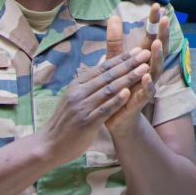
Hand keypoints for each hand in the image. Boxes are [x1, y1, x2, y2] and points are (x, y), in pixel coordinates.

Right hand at [39, 49, 147, 164]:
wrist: (49, 144)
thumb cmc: (65, 121)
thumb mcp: (73, 98)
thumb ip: (88, 85)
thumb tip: (103, 67)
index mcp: (76, 85)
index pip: (103, 68)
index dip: (121, 58)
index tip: (137, 50)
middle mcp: (78, 93)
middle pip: (108, 75)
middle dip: (129, 63)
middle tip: (146, 53)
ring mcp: (82, 107)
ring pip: (109, 89)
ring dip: (128, 77)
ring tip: (144, 68)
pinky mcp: (86, 122)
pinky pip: (104, 108)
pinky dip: (117, 100)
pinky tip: (129, 92)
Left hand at [104, 6, 167, 137]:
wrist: (116, 116)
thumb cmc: (119, 86)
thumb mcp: (115, 61)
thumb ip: (115, 41)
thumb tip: (113, 16)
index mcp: (143, 59)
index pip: (151, 36)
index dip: (154, 22)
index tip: (156, 6)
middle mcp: (149, 69)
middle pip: (159, 49)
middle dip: (162, 34)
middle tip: (164, 18)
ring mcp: (148, 84)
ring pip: (156, 68)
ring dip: (157, 56)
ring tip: (156, 43)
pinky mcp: (141, 99)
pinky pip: (147, 91)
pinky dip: (147, 83)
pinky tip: (146, 76)